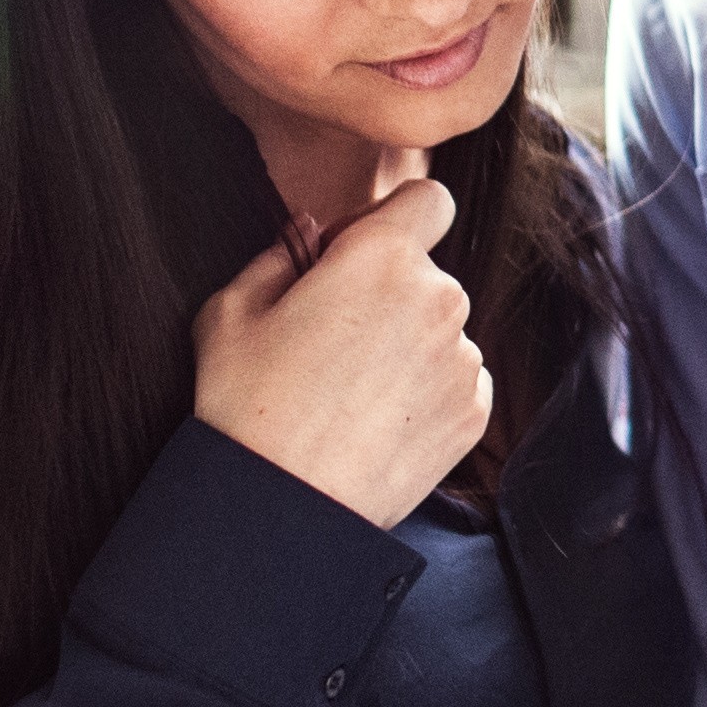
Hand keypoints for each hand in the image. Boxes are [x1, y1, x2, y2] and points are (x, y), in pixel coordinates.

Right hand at [190, 167, 486, 529]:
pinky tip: (374, 420)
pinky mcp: (475, 413)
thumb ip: (276, 256)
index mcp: (382, 258)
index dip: (395, 220)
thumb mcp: (231, 312)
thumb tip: (304, 234)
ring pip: (441, 330)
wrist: (281, 506)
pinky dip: (426, 391)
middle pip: (428, 273)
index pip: (431, 200)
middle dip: (389, 292)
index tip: (358, 254)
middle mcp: (440, 299)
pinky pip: (456, 380)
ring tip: (348, 391)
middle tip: (331, 337)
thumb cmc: (245, 404)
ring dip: (407, 345)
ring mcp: (463, 360)